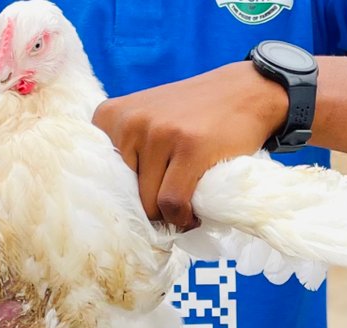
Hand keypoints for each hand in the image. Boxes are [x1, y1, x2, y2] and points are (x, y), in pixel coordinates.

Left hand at [93, 62, 287, 228]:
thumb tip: (116, 209)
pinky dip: (183, 218)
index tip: (146, 200)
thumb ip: (126, 152)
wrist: (245, 91)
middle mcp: (129, 121)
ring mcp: (159, 133)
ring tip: (184, 210)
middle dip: (149, 209)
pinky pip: (173, 202)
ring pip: (149, 203)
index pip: (101, 178)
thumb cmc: (193, 115)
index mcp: (110, 116)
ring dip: (169, 217)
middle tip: (171, 208)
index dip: (124, 197)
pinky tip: (193, 215)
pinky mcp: (189, 147)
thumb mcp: (148, 119)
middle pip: (126, 195)